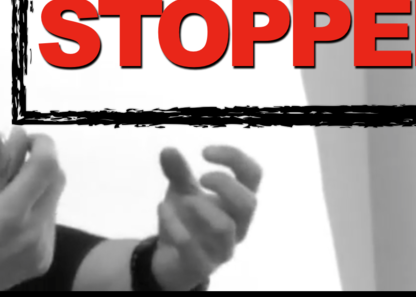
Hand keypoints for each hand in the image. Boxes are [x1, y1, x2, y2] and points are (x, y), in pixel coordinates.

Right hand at [0, 133, 65, 290]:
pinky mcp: (42, 262)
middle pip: (57, 180)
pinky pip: (47, 224)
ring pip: (52, 201)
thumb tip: (14, 137)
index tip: (26, 140)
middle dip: (39, 164)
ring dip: (35, 189)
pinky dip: (33, 212)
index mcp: (10, 213)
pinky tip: (8, 222)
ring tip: (4, 198)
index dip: (41, 144)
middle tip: (14, 164)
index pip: (46, 165)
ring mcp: (41, 250)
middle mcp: (34, 232)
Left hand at [151, 145, 261, 289]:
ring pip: (225, 227)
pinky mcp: (203, 265)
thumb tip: (167, 150)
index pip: (253, 175)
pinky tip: (162, 208)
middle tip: (201, 178)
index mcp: (237, 202)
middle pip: (249, 203)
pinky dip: (174, 224)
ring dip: (201, 206)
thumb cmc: (187, 220)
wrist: (171, 259)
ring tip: (183, 199)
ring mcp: (223, 248)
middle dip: (224, 184)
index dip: (234, 157)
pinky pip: (192, 246)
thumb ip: (177, 172)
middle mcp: (238, 225)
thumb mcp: (181, 191)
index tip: (204, 152)